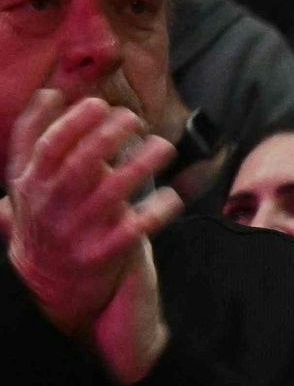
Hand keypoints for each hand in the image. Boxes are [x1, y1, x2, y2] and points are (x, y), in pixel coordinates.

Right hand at [8, 87, 182, 381]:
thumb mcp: (27, 188)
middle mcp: (48, 206)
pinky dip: (156, 211)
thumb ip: (35, 145)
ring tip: (164, 146)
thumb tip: (47, 93)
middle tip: (133, 118)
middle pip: (77, 161)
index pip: (41, 144)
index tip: (92, 102)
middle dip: (106, 134)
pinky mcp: (102, 256)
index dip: (65, 119)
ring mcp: (75, 232)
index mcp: (28, 186)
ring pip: (110, 191)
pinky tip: (173, 196)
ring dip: (140, 165)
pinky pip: (134, 230)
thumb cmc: (48, 225)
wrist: (50, 292)